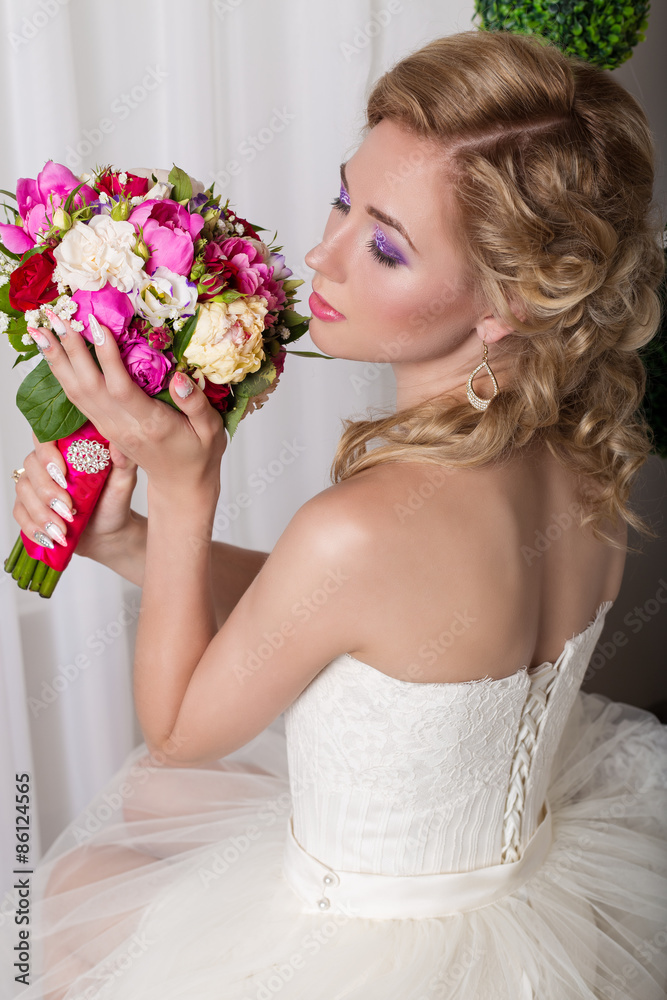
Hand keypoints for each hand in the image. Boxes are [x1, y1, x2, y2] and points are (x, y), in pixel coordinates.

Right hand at [13, 432, 137, 558]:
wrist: (109, 534)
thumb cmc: (114, 504)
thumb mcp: (124, 483)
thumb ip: (124, 462)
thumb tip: (119, 444)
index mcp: (68, 449)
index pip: (46, 436)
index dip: (47, 452)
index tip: (62, 473)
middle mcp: (48, 464)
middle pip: (31, 464)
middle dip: (47, 489)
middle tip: (68, 508)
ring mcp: (35, 485)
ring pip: (23, 490)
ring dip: (42, 512)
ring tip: (63, 529)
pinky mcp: (28, 506)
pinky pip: (19, 512)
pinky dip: (33, 527)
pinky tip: (50, 538)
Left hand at [28, 315, 226, 496]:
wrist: (181, 485)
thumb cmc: (200, 454)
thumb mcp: (211, 431)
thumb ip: (196, 404)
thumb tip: (179, 376)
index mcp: (151, 424)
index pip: (121, 388)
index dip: (107, 357)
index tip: (97, 325)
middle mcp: (123, 427)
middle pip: (88, 386)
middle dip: (70, 350)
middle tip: (57, 316)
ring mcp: (110, 428)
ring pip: (75, 392)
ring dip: (57, 360)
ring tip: (43, 330)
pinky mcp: (104, 427)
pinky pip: (77, 399)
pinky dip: (62, 374)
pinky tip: (54, 355)